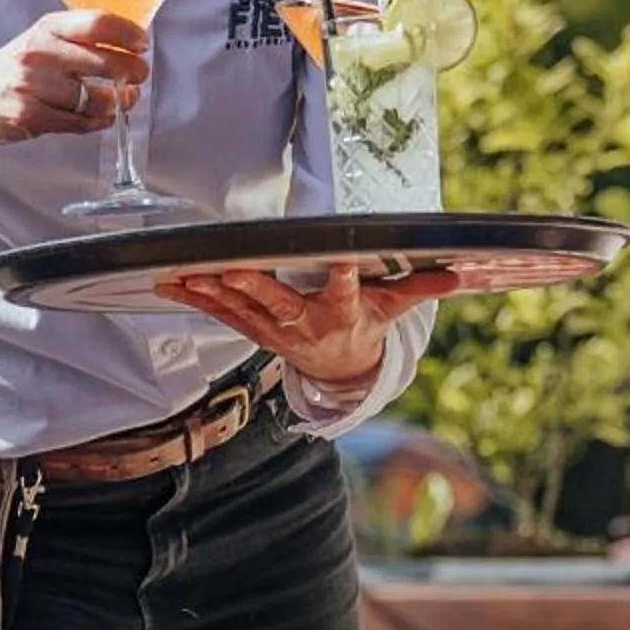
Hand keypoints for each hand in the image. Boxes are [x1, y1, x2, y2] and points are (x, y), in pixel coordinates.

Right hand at [0, 11, 149, 182]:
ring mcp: (33, 86)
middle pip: (105, 61)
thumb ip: (76, 40)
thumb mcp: (39, 42)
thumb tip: (126, 43)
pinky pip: (80, 123)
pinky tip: (99, 117)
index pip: (97, 23)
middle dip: (132, 72)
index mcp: (46, 27)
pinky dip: (97, 122)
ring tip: (119, 101)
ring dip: (116, 103)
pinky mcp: (31, 116)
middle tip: (139, 77)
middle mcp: (39, 52)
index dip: (128, 35)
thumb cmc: (10, 72)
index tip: (142, 44)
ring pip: (95, 98)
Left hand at [154, 262, 451, 396]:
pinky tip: (170, 283)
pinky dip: (195, 299)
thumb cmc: (364, 327)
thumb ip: (420, 287)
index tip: (343, 257)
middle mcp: (306, 324)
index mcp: (342, 313)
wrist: (341, 372)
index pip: (345, 290)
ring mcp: (276, 331)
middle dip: (255, 287)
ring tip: (185, 273)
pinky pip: (222, 315)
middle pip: (279, 304)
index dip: (345, 275)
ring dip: (212, 291)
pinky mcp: (254, 331)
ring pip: (242, 310)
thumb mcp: (393, 310)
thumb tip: (459, 273)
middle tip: (233, 270)